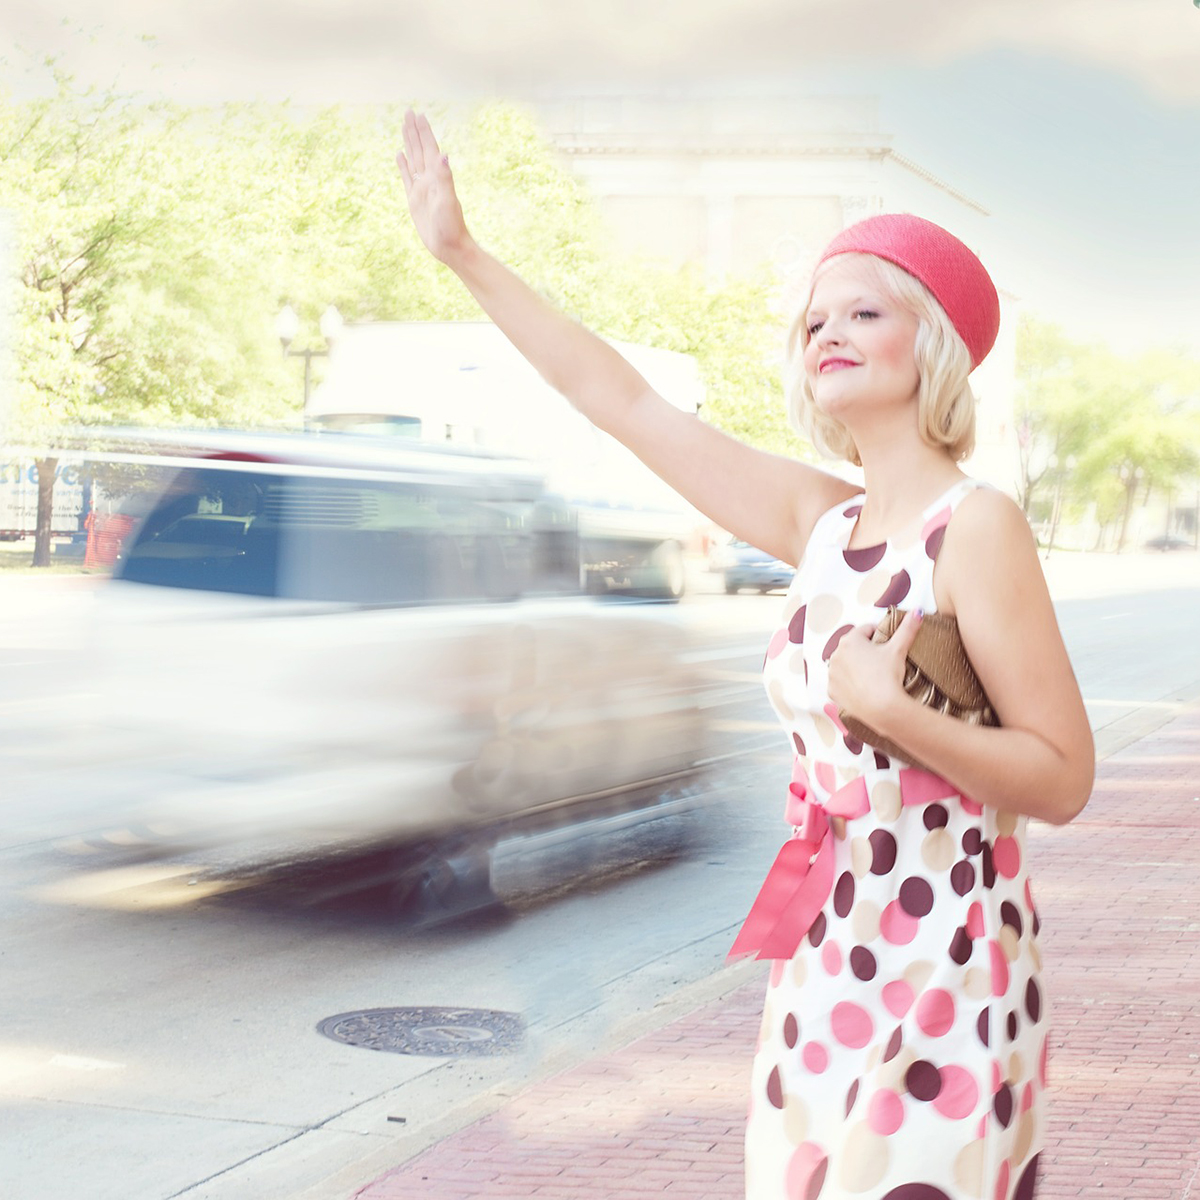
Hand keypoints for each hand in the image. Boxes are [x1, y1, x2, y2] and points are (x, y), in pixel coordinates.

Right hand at [397, 109, 470, 264]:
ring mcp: (422, 189)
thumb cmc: (451, 227)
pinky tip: (400, 155)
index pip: (429, 148)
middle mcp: (430, 179)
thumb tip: (443, 154)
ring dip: (409, 143)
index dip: (424, 131)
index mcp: (437, 177)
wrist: (450, 247)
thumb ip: (444, 177)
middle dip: (414, 131)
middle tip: (408, 112)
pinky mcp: (415, 200)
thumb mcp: (447, 201)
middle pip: (420, 149)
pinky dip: (403, 165)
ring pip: (413, 159)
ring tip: (404, 127)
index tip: (418, 114)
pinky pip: (407, 177)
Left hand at [826, 608, 923, 728]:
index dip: (879, 635)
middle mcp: (835, 655)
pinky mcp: (832, 692)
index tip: (887, 644)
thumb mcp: (898, 649)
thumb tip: (917, 612)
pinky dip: (849, 684)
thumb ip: (907, 628)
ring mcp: (832, 675)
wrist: (882, 708)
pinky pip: (840, 684)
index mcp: (849, 641)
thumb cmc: (888, 676)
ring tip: (872, 675)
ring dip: (855, 667)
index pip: (866, 630)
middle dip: (866, 651)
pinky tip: (862, 688)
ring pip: (845, 665)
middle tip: (881, 661)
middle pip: (853, 647)